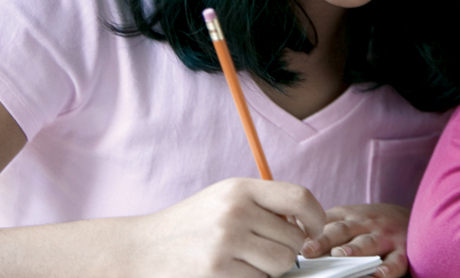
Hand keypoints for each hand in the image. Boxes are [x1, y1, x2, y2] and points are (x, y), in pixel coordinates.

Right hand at [131, 177, 325, 276]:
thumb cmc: (191, 225)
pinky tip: (231, 273)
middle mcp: (235, 211)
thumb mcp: (224, 199)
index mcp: (240, 189)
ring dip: (271, 269)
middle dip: (286, 250)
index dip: (315, 217)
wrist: (144, 248)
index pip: (299, 197)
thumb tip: (307, 223)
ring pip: (282, 263)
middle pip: (293, 239)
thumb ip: (263, 204)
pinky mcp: (218, 270)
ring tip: (246, 262)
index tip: (312, 230)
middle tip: (263, 250)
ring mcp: (226, 242)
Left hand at [300, 203, 409, 276]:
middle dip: (324, 240)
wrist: (414, 218)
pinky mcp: (402, 251)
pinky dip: (388, 268)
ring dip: (354, 249)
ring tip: (340, 255)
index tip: (293, 242)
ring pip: (368, 243)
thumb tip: (291, 228)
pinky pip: (396, 261)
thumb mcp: (349, 217)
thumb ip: (324, 225)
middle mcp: (365, 225)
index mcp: (348, 217)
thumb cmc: (372, 223)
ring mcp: (384, 237)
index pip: (325, 223)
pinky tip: (379, 274)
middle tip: (307, 250)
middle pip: (342, 231)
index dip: (309, 232)